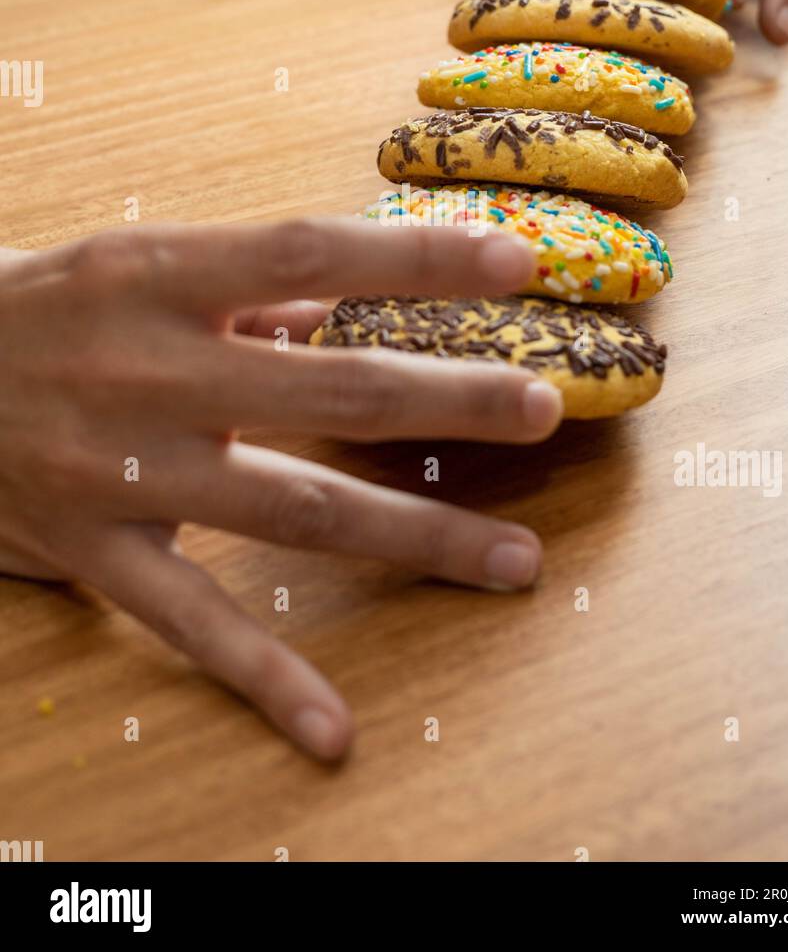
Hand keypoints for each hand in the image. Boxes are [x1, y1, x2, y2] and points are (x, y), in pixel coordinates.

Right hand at [0, 221, 560, 758]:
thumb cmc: (44, 311)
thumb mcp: (131, 264)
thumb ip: (245, 280)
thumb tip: (348, 293)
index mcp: (157, 274)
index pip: (310, 252)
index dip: (417, 259)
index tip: (517, 264)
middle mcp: (145, 368)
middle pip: (327, 386)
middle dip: (448, 400)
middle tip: (546, 410)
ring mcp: (120, 469)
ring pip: (292, 508)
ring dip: (414, 536)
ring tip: (513, 560)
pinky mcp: (92, 553)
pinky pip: (191, 623)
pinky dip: (267, 677)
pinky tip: (335, 727)